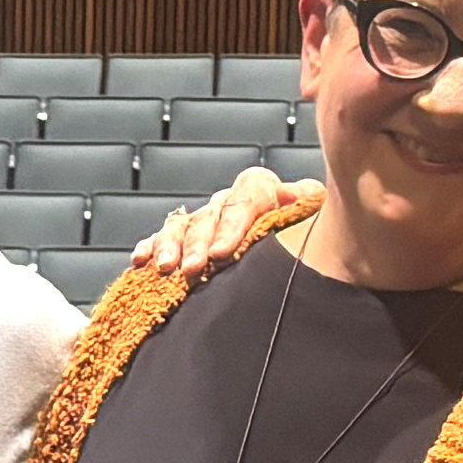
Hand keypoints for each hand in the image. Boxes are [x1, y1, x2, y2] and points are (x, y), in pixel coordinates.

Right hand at [128, 167, 314, 278]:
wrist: (307, 262)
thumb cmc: (316, 242)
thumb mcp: (321, 220)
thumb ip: (314, 207)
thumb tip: (310, 196)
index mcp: (267, 192)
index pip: (247, 197)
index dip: (232, 225)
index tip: (221, 254)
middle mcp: (233, 203)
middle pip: (210, 214)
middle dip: (198, 244)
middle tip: (191, 269)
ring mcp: (208, 222)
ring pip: (183, 225)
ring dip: (171, 246)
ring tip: (166, 269)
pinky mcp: (188, 243)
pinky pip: (164, 239)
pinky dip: (151, 248)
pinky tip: (140, 262)